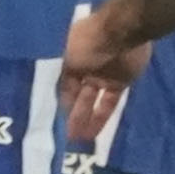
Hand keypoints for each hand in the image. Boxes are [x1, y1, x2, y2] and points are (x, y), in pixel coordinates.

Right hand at [59, 7, 148, 142]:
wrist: (122, 32)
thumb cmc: (87, 43)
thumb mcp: (65, 60)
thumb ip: (61, 80)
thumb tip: (54, 100)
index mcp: (68, 60)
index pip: (61, 87)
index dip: (57, 105)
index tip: (51, 124)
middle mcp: (84, 69)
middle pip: (76, 97)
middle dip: (69, 116)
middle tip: (63, 138)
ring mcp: (103, 76)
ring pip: (91, 102)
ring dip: (83, 120)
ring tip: (75, 140)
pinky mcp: (121, 83)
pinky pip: (109, 103)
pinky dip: (101, 118)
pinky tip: (91, 135)